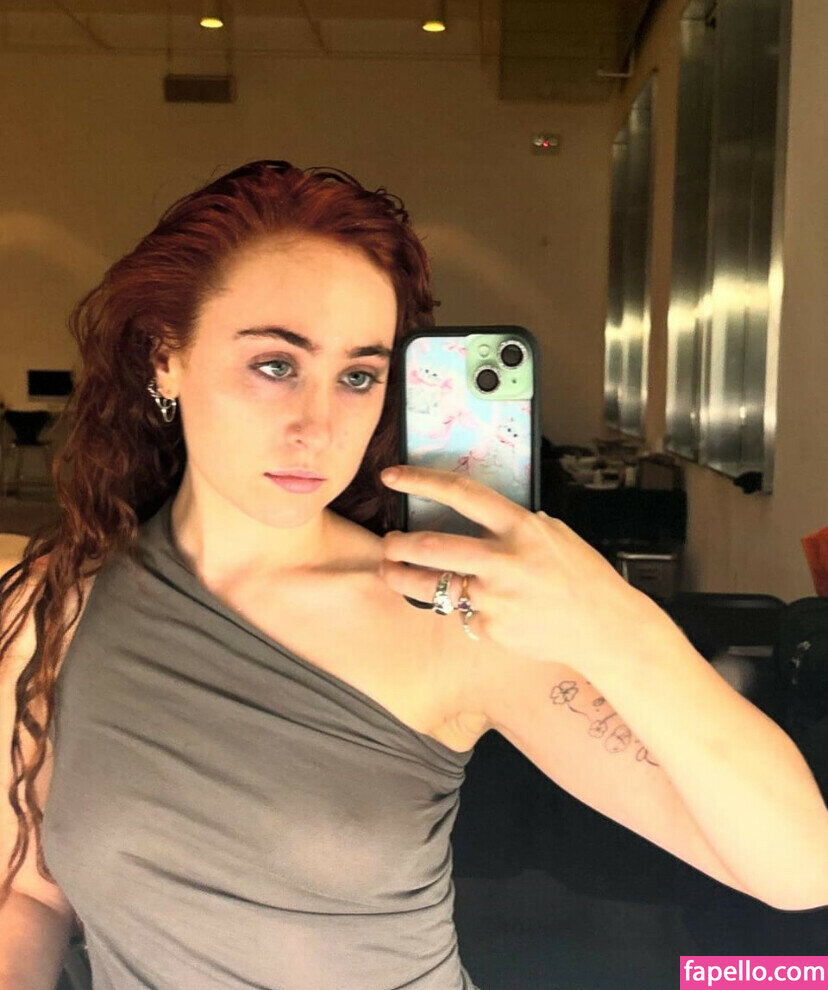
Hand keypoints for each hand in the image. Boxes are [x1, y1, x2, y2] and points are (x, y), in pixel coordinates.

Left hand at [379, 465, 662, 670]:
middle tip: (388, 543)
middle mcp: (503, 561)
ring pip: (430, 586)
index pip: (461, 493)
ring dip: (400, 577)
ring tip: (388, 571)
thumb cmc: (581, 576)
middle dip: (398, 544)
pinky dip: (459, 607)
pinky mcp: (490, 627)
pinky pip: (461, 612)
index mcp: (521, 527)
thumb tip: (478, 516)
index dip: (420, 482)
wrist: (603, 628)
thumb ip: (514, 525)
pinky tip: (472, 606)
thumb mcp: (554, 534)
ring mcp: (494, 598)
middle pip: (431, 546)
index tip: (392, 477)